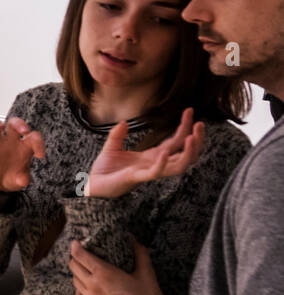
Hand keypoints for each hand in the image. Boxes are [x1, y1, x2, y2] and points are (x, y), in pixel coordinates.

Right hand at [0, 116, 44, 191]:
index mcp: (25, 147)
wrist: (0, 186)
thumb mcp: (21, 181)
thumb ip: (23, 179)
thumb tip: (23, 181)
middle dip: (19, 123)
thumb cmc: (15, 178)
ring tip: (0, 127)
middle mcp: (11, 142)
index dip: (39, 143)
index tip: (40, 156)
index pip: (33, 137)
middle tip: (24, 131)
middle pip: (14, 124)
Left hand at [69, 238, 167, 294]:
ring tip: (85, 270)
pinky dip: (79, 289)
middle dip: (75, 258)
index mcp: (104, 274)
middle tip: (81, 255)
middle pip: (74, 267)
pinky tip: (86, 288)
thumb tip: (135, 241)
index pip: (81, 256)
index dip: (76, 247)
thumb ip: (140, 255)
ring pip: (75, 282)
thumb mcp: (147, 275)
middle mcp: (93, 286)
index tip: (75, 243)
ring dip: (78, 273)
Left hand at [86, 107, 204, 198]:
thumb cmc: (105, 169)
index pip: (176, 141)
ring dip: (188, 152)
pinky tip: (165, 152)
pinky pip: (156, 173)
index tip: (190, 110)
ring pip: (179, 166)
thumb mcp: (111, 147)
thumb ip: (118, 135)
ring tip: (192, 137)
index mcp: (153, 156)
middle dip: (196, 139)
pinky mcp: (138, 178)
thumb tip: (124, 122)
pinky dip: (162, 164)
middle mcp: (156, 164)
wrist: (93, 184)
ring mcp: (149, 171)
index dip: (185, 126)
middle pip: (185, 153)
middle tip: (201, 124)